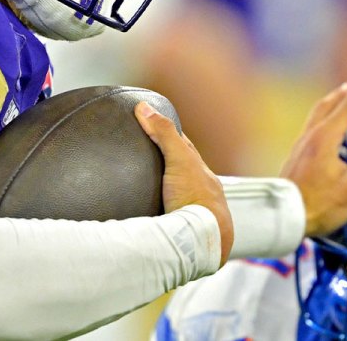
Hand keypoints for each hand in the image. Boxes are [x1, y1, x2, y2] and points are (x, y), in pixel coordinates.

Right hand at [135, 102, 233, 263]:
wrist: (205, 239)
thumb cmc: (196, 198)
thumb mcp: (179, 160)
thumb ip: (163, 134)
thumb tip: (144, 107)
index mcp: (202, 173)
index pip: (185, 149)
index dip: (169, 137)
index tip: (152, 126)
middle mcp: (201, 191)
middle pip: (182, 173)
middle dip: (167, 165)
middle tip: (144, 158)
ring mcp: (194, 212)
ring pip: (179, 197)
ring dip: (164, 192)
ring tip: (142, 190)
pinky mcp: (184, 231)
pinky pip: (171, 217)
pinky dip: (161, 213)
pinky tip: (150, 217)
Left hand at [279, 68, 346, 236]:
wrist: (281, 218)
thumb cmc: (317, 204)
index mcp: (325, 137)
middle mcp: (311, 136)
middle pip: (329, 105)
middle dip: (346, 94)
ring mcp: (301, 146)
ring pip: (318, 116)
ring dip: (333, 107)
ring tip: (345, 107)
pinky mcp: (297, 158)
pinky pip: (313, 130)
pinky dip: (326, 123)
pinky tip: (332, 138)